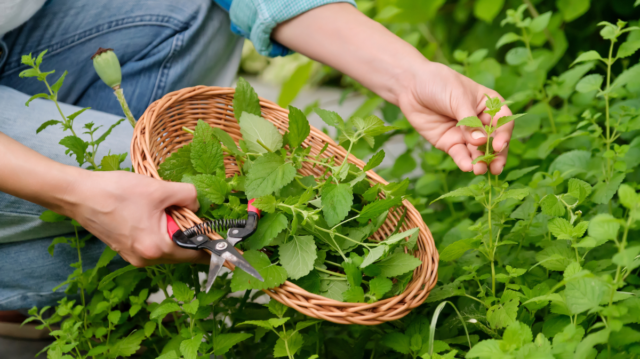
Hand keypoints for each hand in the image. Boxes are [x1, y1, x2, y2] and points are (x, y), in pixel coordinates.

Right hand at [64, 170, 207, 266]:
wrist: (78, 195)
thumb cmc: (116, 192)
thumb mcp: (160, 189)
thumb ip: (188, 197)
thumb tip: (198, 205)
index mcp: (157, 248)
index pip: (196, 255)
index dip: (213, 247)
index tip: (227, 243)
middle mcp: (146, 259)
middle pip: (183, 252)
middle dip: (193, 234)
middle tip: (196, 214)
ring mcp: (134, 256)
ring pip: (168, 246)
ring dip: (176, 230)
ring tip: (170, 209)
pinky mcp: (127, 248)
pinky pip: (154, 243)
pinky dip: (161, 230)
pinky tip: (156, 212)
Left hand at [396, 61, 512, 174]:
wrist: (411, 86)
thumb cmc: (439, 83)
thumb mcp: (457, 98)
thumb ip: (469, 121)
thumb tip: (480, 142)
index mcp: (488, 105)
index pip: (503, 122)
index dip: (503, 135)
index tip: (498, 145)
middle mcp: (479, 122)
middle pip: (493, 141)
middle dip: (496, 155)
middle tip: (496, 167)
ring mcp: (465, 134)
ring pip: (477, 151)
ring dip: (480, 162)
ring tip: (480, 170)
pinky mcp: (449, 143)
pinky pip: (460, 154)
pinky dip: (464, 162)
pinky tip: (467, 167)